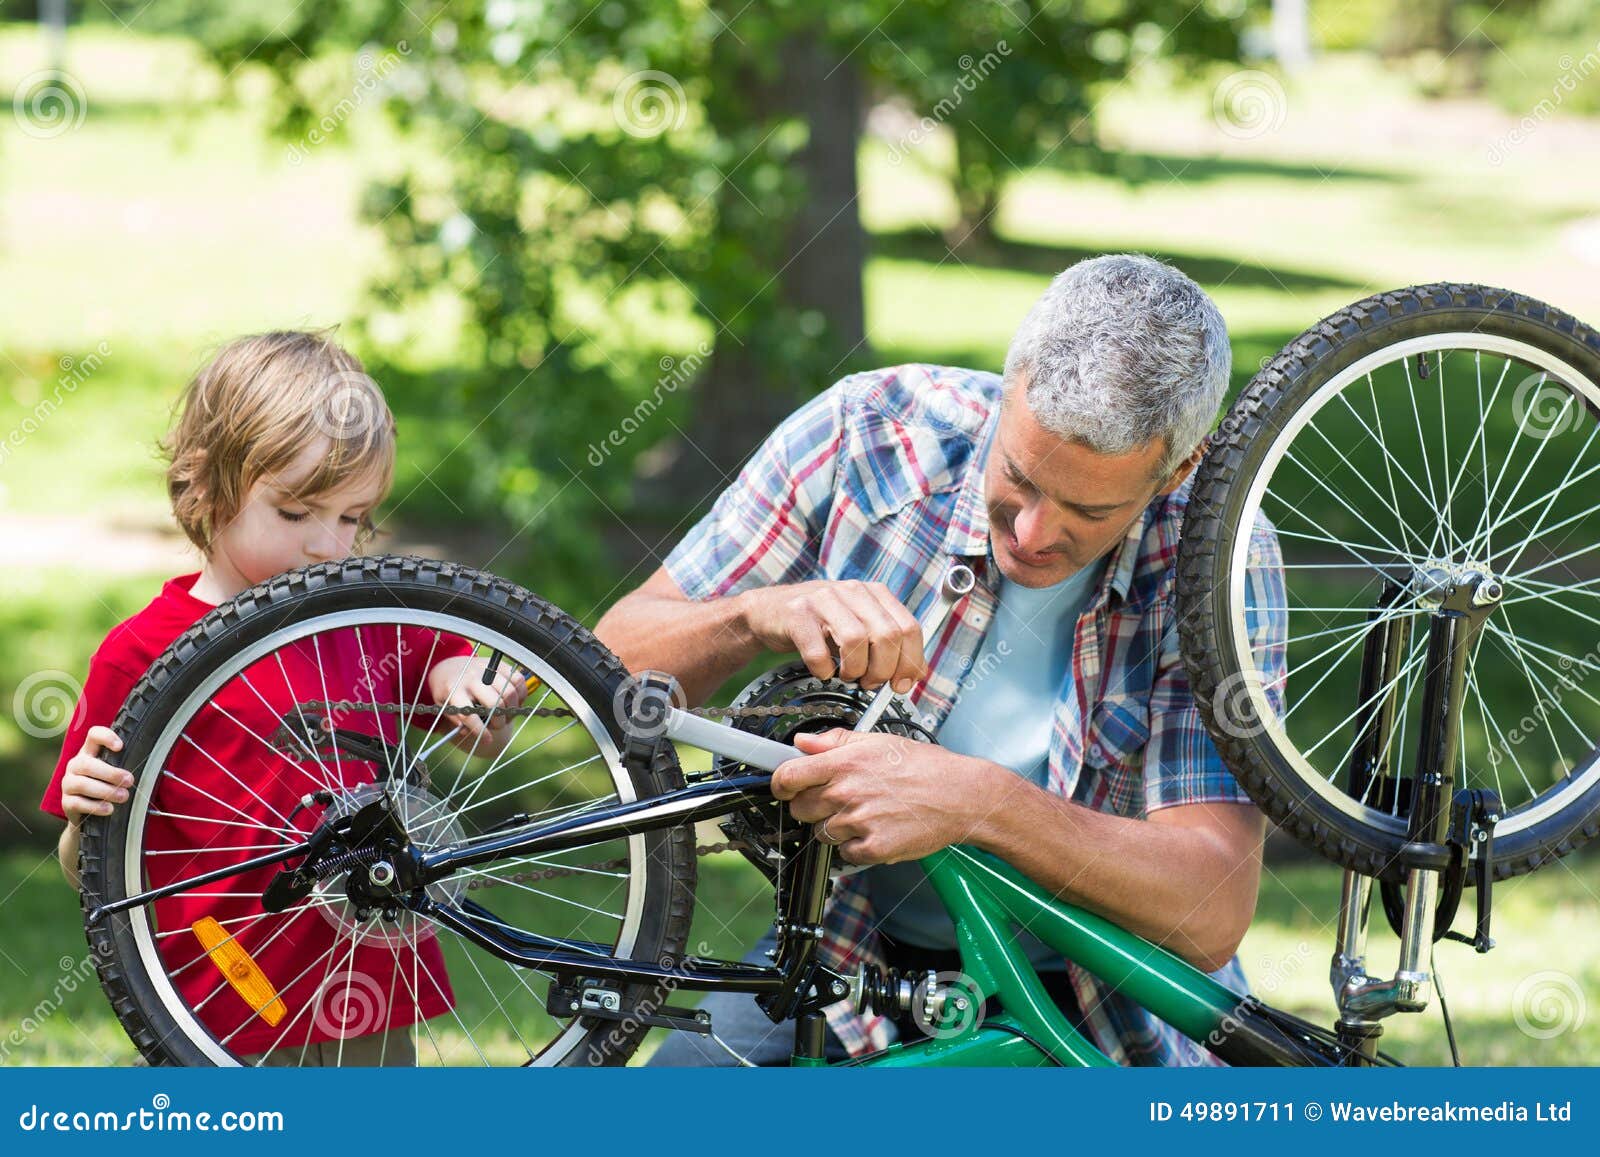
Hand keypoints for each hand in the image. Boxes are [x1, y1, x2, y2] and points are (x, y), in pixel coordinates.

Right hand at [60, 726, 131, 822]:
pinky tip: (109, 809)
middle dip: (111, 773)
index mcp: (89, 752)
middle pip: (87, 764)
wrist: (89, 813)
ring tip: (123, 796)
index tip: (120, 747)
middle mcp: (75, 765)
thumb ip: (125, 764)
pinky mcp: (66, 802)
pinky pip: (77, 803)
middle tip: (130, 780)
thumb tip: (152, 765)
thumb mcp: (115, 773)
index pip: (93, 735)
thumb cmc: (108, 787)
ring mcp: (68, 783)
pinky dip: (95, 806)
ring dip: (105, 790)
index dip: (105, 737)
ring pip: (82, 784)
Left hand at [426, 656, 532, 756]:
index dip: (480, 730)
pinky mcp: (498, 664)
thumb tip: (468, 731)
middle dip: (500, 720)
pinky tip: (515, 700)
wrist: (449, 667)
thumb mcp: (443, 706)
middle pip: (495, 703)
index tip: (488, 740)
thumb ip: (455, 720)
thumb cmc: (448, 692)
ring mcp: (486, 669)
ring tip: (508, 714)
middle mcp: (471, 678)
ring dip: (513, 708)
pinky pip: (518, 679)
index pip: (469, 715)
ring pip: (510, 691)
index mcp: (454, 691)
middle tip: (499, 725)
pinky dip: (521, 693)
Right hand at [739, 580, 927, 691]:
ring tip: (846, 676)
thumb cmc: (819, 624)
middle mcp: (852, 591)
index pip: (909, 627)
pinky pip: (817, 651)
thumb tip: (915, 674)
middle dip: (882, 670)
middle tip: (870, 683)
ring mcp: (823, 599)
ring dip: (854, 670)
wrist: (769, 612)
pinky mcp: (797, 614)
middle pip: (887, 635)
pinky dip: (823, 670)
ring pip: (855, 640)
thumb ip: (888, 645)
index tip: (901, 684)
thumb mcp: (859, 627)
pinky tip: (822, 670)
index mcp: (874, 593)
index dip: (910, 661)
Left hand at [770, 728, 1005, 864]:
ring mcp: (858, 823)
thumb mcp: (878, 741)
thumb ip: (835, 741)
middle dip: (812, 806)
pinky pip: (846, 854)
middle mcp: (846, 792)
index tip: (784, 787)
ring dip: (837, 828)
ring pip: (823, 833)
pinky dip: (857, 847)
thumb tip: (803, 742)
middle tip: (837, 800)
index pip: (787, 777)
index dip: (780, 784)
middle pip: (800, 809)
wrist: (959, 795)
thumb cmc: (923, 766)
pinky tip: (877, 830)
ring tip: (866, 814)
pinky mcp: (873, 848)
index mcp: (843, 763)